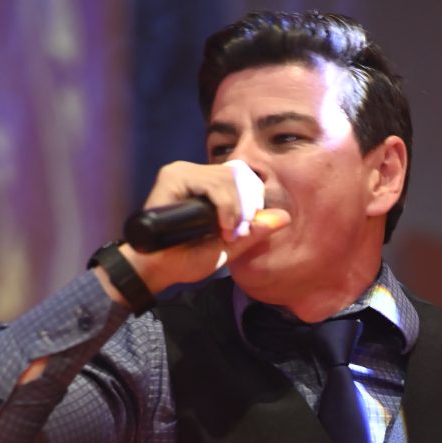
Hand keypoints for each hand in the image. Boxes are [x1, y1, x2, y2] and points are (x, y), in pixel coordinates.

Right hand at [117, 159, 290, 296]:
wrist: (157, 269)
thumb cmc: (186, 259)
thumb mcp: (229, 247)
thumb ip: (254, 231)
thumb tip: (283, 217)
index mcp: (207, 188)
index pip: (241, 177)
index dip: (251, 199)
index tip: (244, 227)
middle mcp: (194, 175)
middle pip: (237, 174)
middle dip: (246, 205)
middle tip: (236, 233)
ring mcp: (182, 173)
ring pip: (227, 177)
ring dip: (236, 208)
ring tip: (226, 233)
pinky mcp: (173, 177)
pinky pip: (212, 182)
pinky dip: (224, 205)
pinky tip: (222, 226)